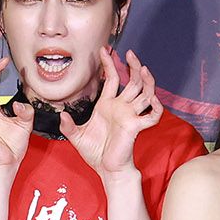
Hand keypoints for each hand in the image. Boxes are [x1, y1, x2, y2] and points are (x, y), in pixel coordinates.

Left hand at [72, 47, 161, 178]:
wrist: (107, 170)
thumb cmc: (95, 153)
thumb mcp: (77, 137)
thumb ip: (69, 125)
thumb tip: (62, 115)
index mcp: (108, 105)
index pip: (112, 79)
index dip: (110, 64)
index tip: (105, 50)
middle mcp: (121, 107)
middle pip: (133, 81)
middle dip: (133, 67)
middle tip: (131, 53)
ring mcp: (131, 116)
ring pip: (145, 93)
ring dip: (146, 81)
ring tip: (143, 68)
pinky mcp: (137, 127)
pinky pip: (152, 116)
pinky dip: (156, 108)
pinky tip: (153, 99)